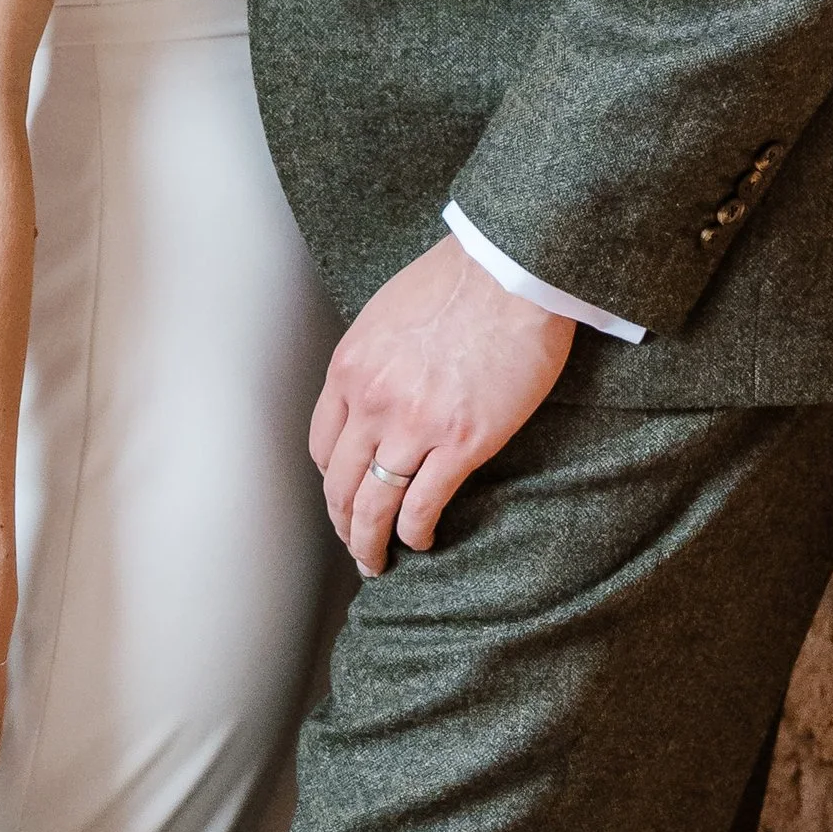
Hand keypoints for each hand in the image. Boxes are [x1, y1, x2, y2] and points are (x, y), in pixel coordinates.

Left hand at [312, 237, 573, 576]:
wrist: (510, 270)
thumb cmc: (458, 280)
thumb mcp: (388, 314)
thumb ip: (375, 360)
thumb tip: (379, 390)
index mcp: (350, 369)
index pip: (322, 446)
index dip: (332, 479)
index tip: (344, 493)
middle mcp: (372, 402)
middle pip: (341, 483)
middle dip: (344, 522)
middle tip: (354, 543)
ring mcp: (415, 425)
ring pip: (375, 504)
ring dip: (370, 542)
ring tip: (377, 561)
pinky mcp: (462, 442)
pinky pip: (424, 504)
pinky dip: (416, 532)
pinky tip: (421, 541)